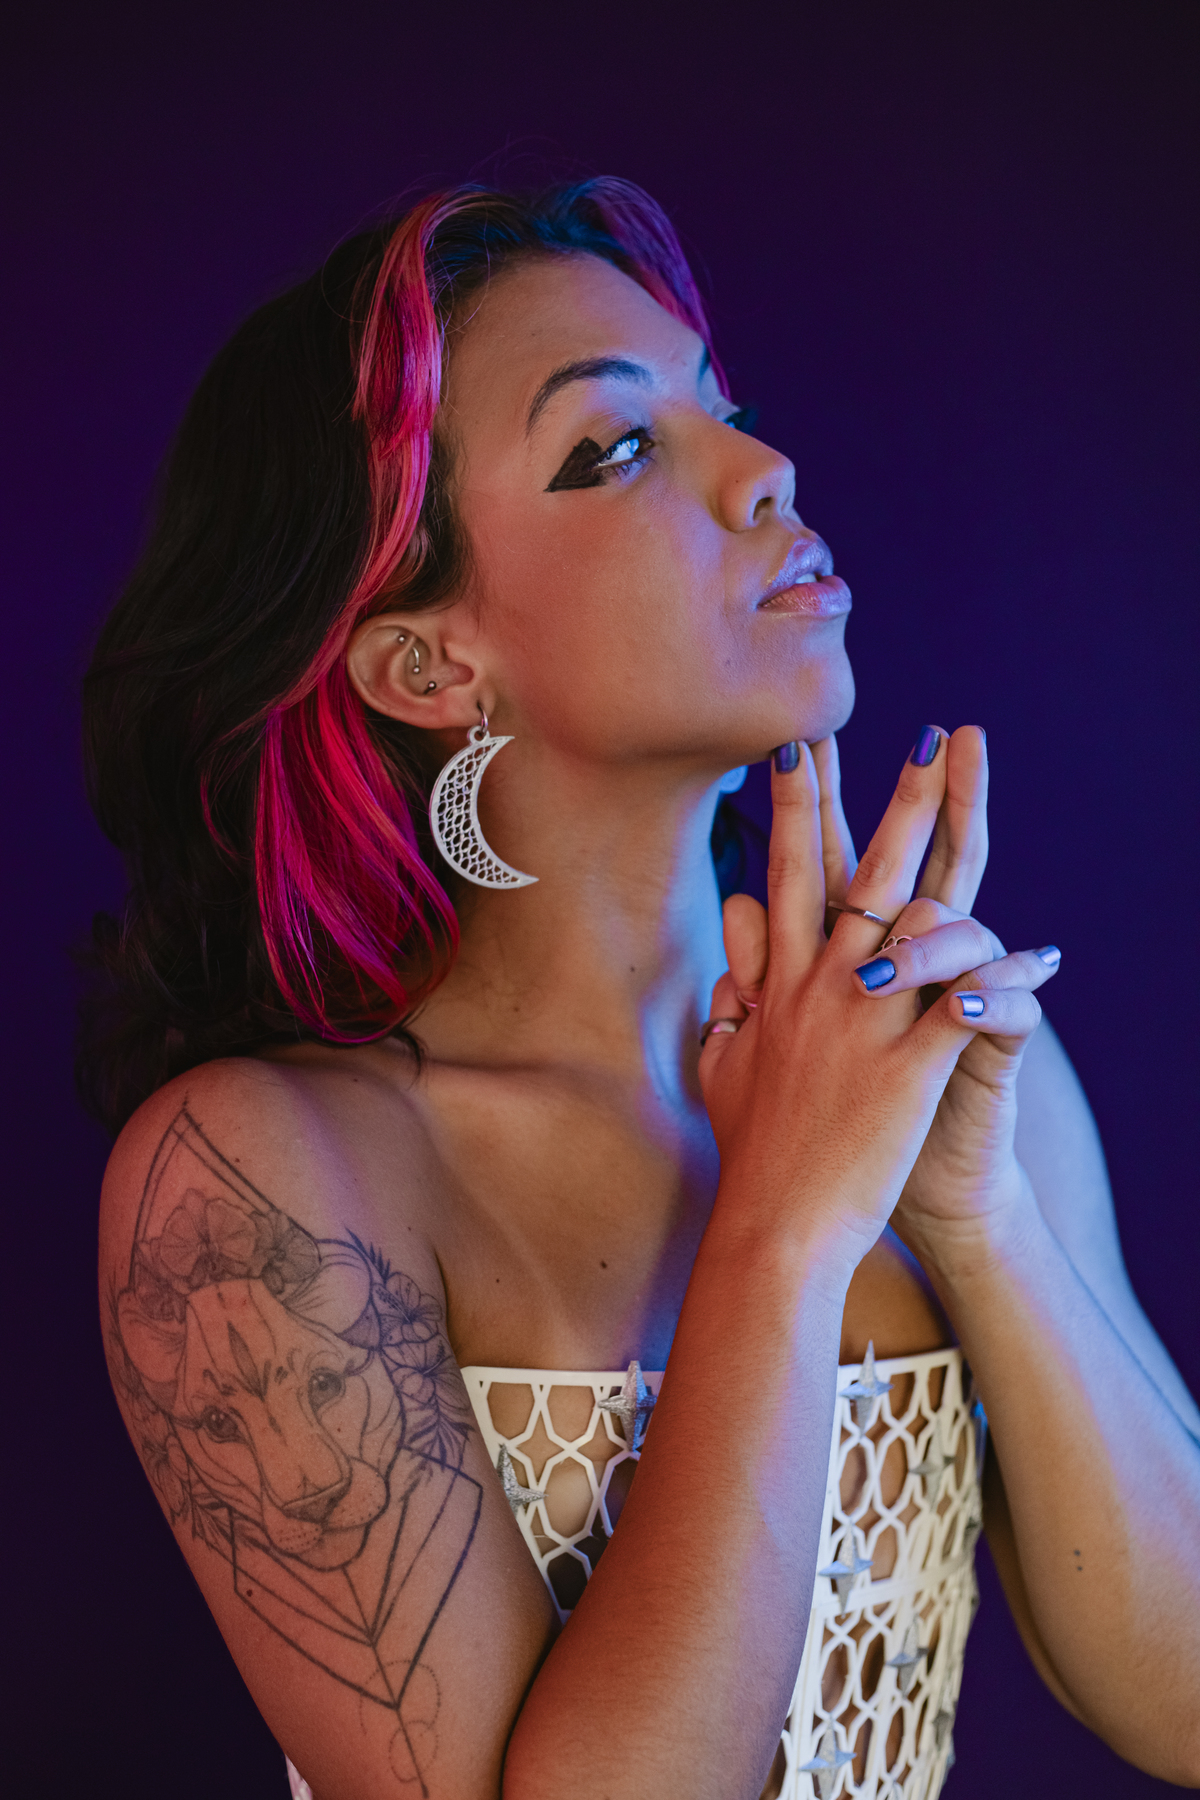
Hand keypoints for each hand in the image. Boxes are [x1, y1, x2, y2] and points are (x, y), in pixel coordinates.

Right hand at [698, 730, 1031, 1268]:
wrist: (775, 1222)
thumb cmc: (752, 1150)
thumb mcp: (722, 1064)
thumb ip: (732, 1003)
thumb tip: (735, 964)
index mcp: (779, 984)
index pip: (785, 874)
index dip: (791, 807)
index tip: (793, 747)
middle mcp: (821, 987)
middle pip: (860, 871)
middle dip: (898, 799)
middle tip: (928, 739)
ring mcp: (866, 1023)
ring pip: (915, 916)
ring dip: (951, 855)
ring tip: (985, 813)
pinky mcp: (909, 1067)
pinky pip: (966, 1003)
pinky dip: (1004, 982)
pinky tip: (1040, 963)